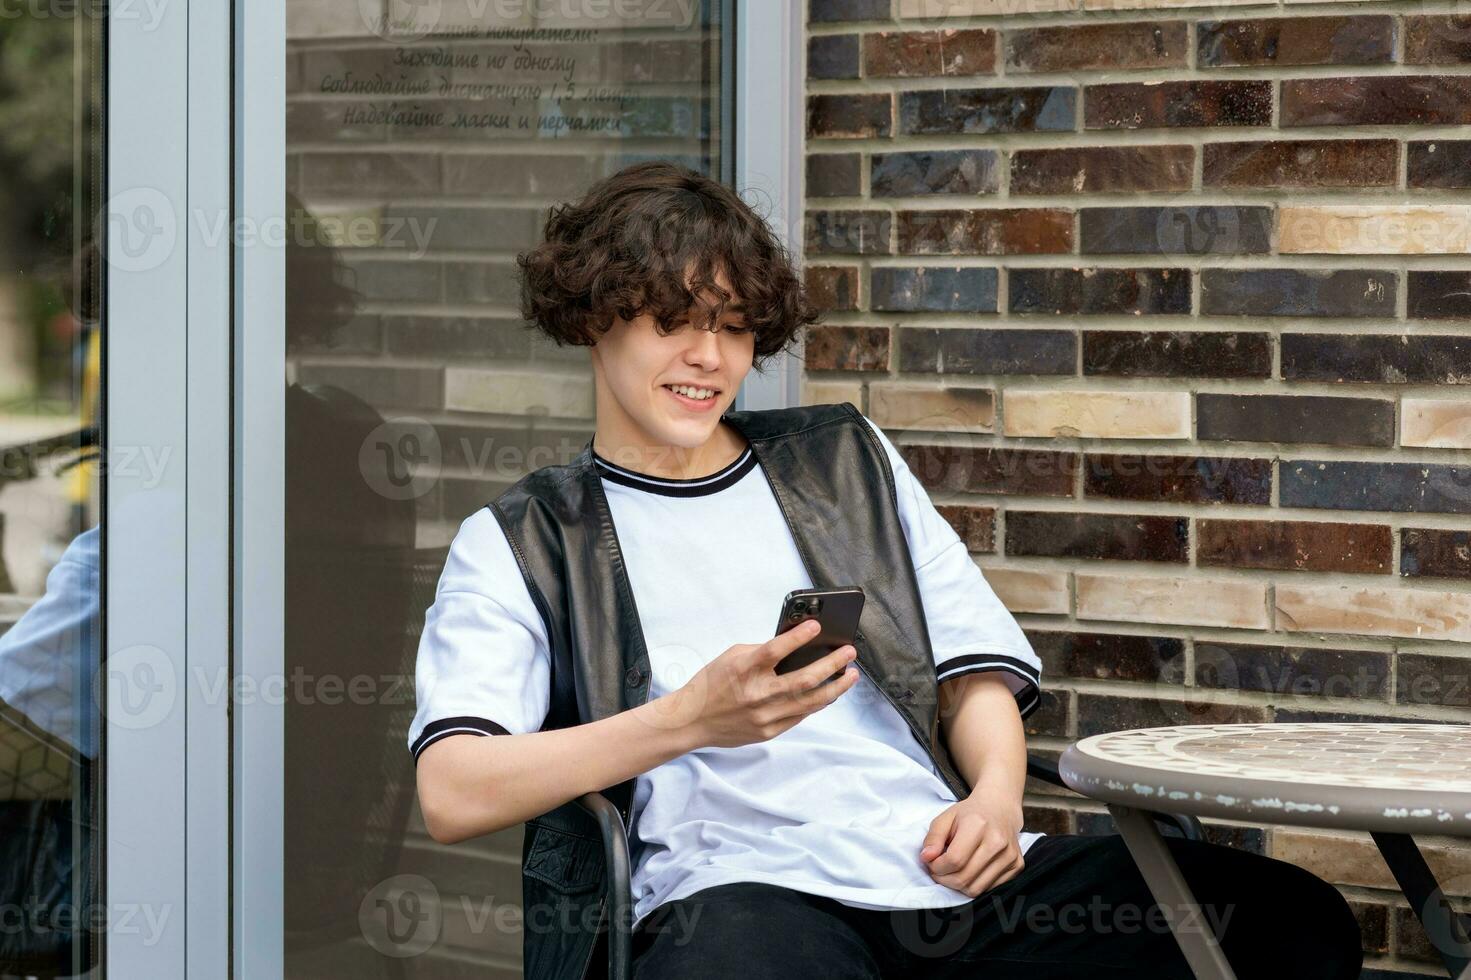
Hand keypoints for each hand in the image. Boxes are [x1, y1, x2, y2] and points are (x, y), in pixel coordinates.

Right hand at [669, 619, 860, 749]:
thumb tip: (795, 645)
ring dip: (835, 688)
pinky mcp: (768, 731)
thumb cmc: (712, 683)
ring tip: (850, 676)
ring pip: (810, 702)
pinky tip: (829, 692)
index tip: (818, 626)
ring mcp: (764, 716)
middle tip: (849, 653)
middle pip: (804, 679)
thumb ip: (761, 650)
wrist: (692, 720)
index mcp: (743, 670)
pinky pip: (800, 716)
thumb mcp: (732, 656)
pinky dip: (817, 703)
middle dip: (832, 665)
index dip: (799, 637)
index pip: (775, 650)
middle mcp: (756, 694)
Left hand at [919, 795, 1025, 897]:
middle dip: (944, 879)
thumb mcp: (945, 818)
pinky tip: (969, 871)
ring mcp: (1010, 855)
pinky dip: (974, 885)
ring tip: (952, 872)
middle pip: (964, 878)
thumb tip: (926, 858)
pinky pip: (989, 889)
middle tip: (938, 870)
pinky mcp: (1017, 865)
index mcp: (978, 825)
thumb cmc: (969, 814)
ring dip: (958, 886)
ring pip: (976, 888)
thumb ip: (933, 837)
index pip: (954, 860)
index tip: (932, 862)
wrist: (1000, 808)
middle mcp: (998, 841)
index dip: (937, 867)